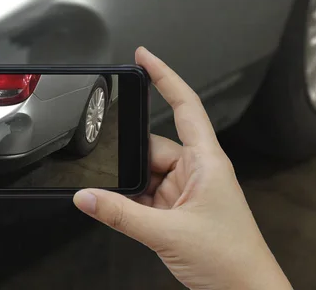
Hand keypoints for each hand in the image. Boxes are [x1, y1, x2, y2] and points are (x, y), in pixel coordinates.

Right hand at [74, 47, 291, 289]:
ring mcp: (186, 190)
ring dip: (130, 187)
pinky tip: (125, 211)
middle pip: (152, 146)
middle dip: (129, 160)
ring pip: (145, 172)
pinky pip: (145, 193)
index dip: (164, 77)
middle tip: (113, 177)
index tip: (144, 57)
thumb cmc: (229, 259)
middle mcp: (196, 170)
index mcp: (206, 161)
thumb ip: (120, 214)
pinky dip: (132, 201)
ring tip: (124, 205)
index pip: (185, 105)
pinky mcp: (176, 209)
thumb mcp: (167, 233)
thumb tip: (85, 197)